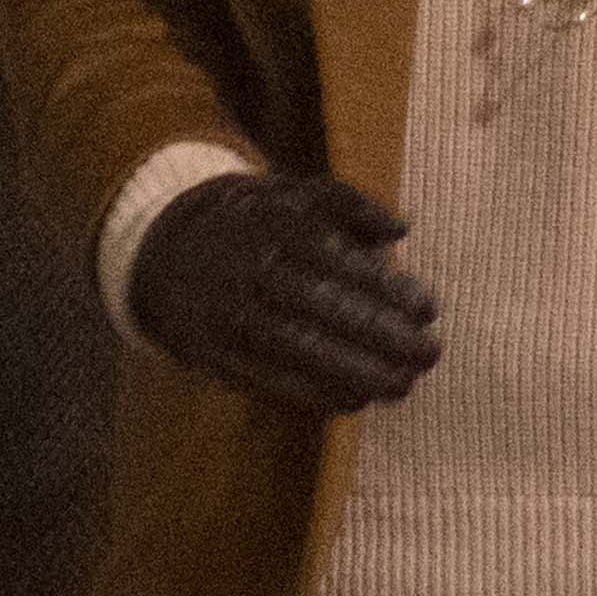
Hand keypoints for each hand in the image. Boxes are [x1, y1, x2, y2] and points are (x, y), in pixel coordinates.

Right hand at [129, 170, 440, 414]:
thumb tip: (402, 230)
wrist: (166, 251)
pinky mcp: (211, 353)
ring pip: (296, 349)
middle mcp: (247, 268)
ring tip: (402, 386)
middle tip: (429, 355)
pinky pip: (266, 380)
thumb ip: (350, 204)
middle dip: (381, 336)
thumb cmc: (255, 223)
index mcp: (272, 223)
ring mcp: (226, 313)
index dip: (386, 287)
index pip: (337, 258)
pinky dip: (313, 396)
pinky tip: (355, 401)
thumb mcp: (293, 194)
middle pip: (321, 307)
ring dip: (355, 374)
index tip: (430, 309)